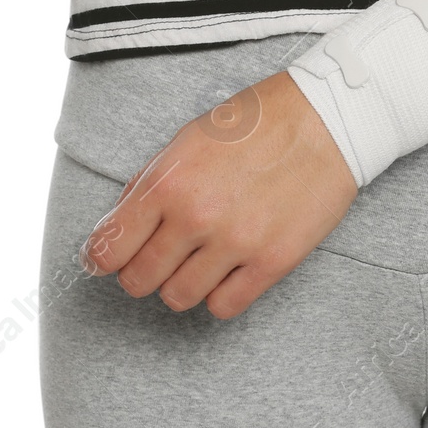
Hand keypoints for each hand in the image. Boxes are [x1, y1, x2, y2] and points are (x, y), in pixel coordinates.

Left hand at [78, 71, 356, 319]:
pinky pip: (224, 307)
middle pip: (137, 281)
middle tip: (157, 258)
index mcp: (168, 182)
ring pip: (177, 299)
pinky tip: (227, 271)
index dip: (101, 257)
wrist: (327, 119)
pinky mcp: (272, 262)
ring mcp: (236, 243)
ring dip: (180, 284)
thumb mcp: (188, 139)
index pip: (107, 248)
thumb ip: (150, 184)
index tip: (108, 258)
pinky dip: (218, 295)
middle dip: (140, 272)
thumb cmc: (257, 122)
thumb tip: (118, 226)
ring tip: (197, 262)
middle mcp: (196, 217)